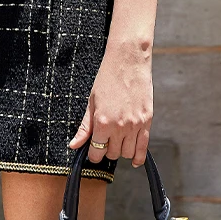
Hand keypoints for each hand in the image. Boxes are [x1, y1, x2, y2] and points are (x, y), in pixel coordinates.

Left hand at [68, 39, 152, 167]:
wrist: (128, 60)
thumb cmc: (108, 77)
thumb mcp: (92, 101)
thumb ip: (84, 127)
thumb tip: (73, 146)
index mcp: (102, 122)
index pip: (97, 152)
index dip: (93, 154)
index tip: (93, 149)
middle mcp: (119, 126)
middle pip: (112, 154)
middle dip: (107, 150)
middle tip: (105, 140)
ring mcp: (135, 124)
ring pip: (127, 153)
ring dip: (121, 150)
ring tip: (118, 140)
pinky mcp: (147, 120)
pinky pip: (144, 147)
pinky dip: (138, 157)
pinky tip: (134, 159)